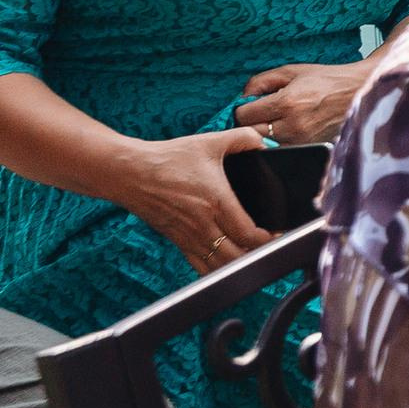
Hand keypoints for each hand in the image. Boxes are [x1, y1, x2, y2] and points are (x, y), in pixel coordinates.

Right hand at [109, 126, 274, 274]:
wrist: (128, 172)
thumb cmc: (168, 158)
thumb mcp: (210, 141)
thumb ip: (243, 139)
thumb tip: (264, 143)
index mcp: (216, 202)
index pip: (249, 234)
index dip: (270, 238)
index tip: (280, 233)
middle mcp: (203, 225)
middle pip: (238, 256)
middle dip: (258, 254)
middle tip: (271, 246)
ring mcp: (188, 237)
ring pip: (219, 266)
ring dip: (239, 264)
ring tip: (253, 254)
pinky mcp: (177, 241)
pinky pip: (200, 266)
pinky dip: (216, 269)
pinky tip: (227, 262)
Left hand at [236, 61, 371, 145]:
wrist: (361, 92)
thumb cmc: (328, 80)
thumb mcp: (292, 71)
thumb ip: (261, 81)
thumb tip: (242, 97)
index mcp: (286, 102)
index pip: (243, 115)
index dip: (243, 109)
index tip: (251, 106)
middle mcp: (293, 125)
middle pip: (251, 133)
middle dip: (251, 123)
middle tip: (261, 115)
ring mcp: (302, 141)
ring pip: (265, 146)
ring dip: (265, 136)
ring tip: (276, 123)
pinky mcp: (311, 150)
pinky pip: (282, 151)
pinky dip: (280, 143)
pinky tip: (288, 131)